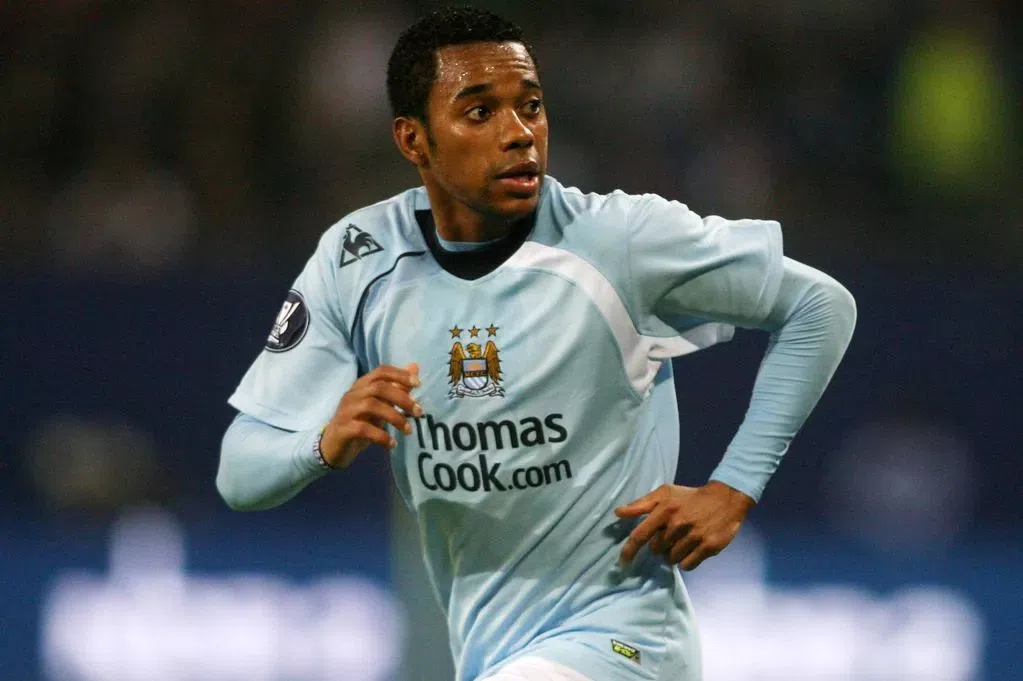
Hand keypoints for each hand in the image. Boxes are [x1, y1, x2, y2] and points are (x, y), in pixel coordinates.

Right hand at [319, 363, 422, 468]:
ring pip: (371, 406)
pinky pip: (363, 429)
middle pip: (379, 388)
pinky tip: (392, 444)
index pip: (381, 371)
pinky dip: (381, 436)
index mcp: (362, 386)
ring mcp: (346, 411)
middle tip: (419, 412)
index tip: (418, 384)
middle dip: (402, 398)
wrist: (333, 446)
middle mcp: (352, 395)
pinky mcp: (343, 429)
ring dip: (395, 417)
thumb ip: (396, 388)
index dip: (400, 374)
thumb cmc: (359, 423)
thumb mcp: (380, 405)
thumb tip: (415, 367)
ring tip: (409, 430)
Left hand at [614, 481, 754, 570]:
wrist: (725, 498)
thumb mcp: (665, 493)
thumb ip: (641, 504)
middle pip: (657, 550)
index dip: (629, 550)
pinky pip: (687, 565)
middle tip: (670, 536)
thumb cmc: (690, 497)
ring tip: (682, 542)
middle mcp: (678, 524)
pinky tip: (691, 550)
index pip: (640, 535)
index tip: (623, 562)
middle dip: (659, 547)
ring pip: (671, 559)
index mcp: (665, 510)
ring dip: (673, 555)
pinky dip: (686, 562)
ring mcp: (694, 536)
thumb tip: (618, 513)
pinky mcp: (709, 547)